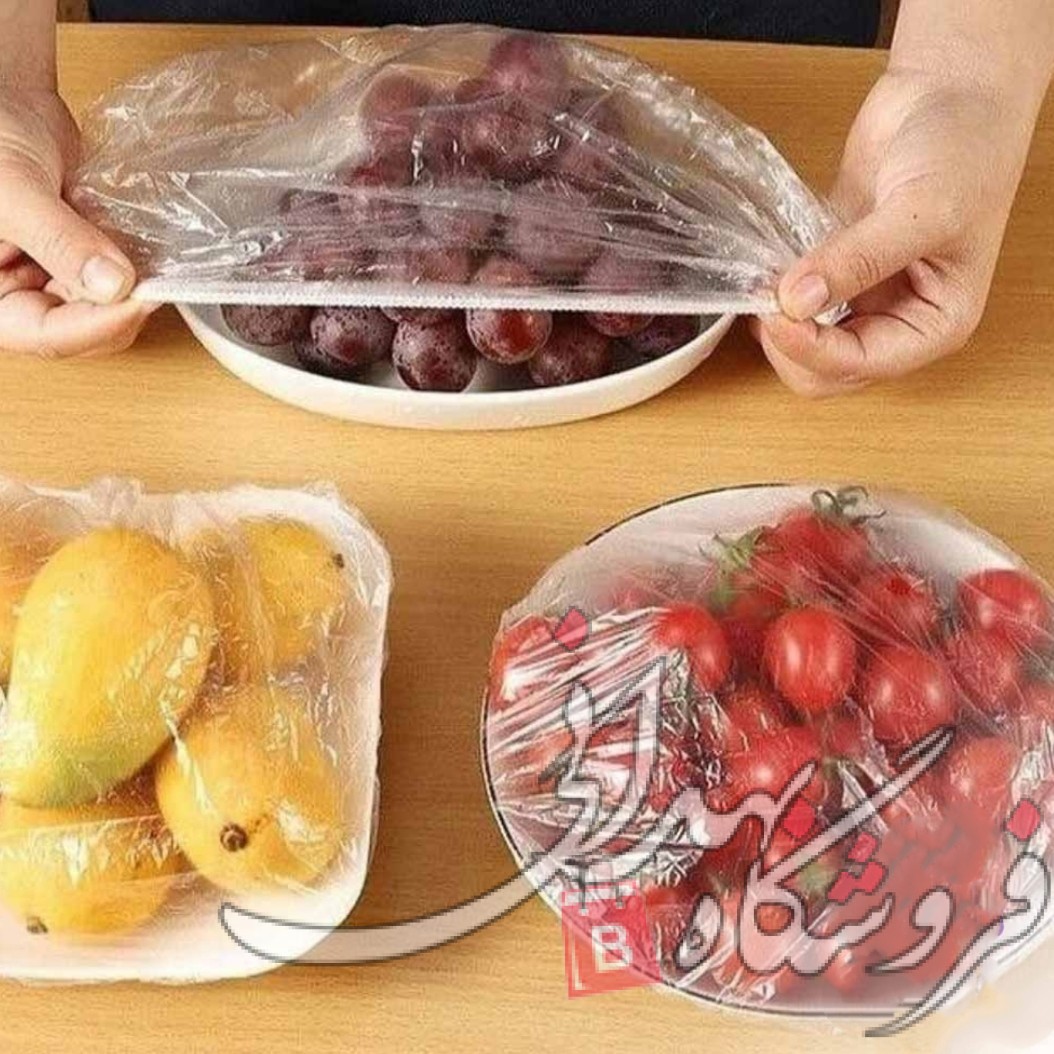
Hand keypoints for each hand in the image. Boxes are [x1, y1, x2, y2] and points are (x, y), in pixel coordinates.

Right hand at [0, 87, 156, 356]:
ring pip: (101, 311)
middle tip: (160, 283)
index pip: (44, 335)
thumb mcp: (12, 188)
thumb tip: (114, 286)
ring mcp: (47, 282)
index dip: (96, 326)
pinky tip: (152, 256)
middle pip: (79, 331)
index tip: (141, 301)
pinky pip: (111, 283)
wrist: (9, 100)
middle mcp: (13, 296)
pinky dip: (133, 272)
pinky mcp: (76, 265)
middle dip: (120, 311)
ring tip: (156, 266)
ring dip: (131, 293)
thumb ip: (59, 239)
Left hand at [752, 67, 1038, 395]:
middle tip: (763, 299)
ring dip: (776, 325)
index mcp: (934, 324)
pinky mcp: (835, 270)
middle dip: (789, 345)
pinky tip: (761, 273)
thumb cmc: (965, 148)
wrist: (953, 90)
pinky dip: (773, 296)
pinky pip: (793, 304)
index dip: (811, 350)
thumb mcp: (920, 208)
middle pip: (825, 371)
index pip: (859, 367)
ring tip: (760, 283)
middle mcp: (898, 321)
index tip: (776, 312)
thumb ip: (859, 259)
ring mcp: (864, 297)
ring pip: (804, 344)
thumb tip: (797, 300)